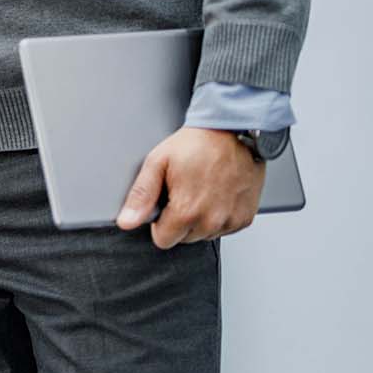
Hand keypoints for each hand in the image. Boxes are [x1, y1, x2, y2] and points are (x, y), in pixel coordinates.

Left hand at [117, 126, 267, 248]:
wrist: (232, 132)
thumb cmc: (197, 144)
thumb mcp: (158, 162)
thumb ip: (141, 195)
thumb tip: (127, 221)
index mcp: (187, 211)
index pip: (163, 240)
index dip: (159, 223)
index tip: (165, 204)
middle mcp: (211, 220)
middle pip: (184, 239)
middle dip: (179, 221)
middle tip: (183, 192)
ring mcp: (231, 220)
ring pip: (205, 235)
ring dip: (200, 219)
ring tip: (201, 190)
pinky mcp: (245, 218)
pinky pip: (225, 229)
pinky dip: (219, 217)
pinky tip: (217, 195)